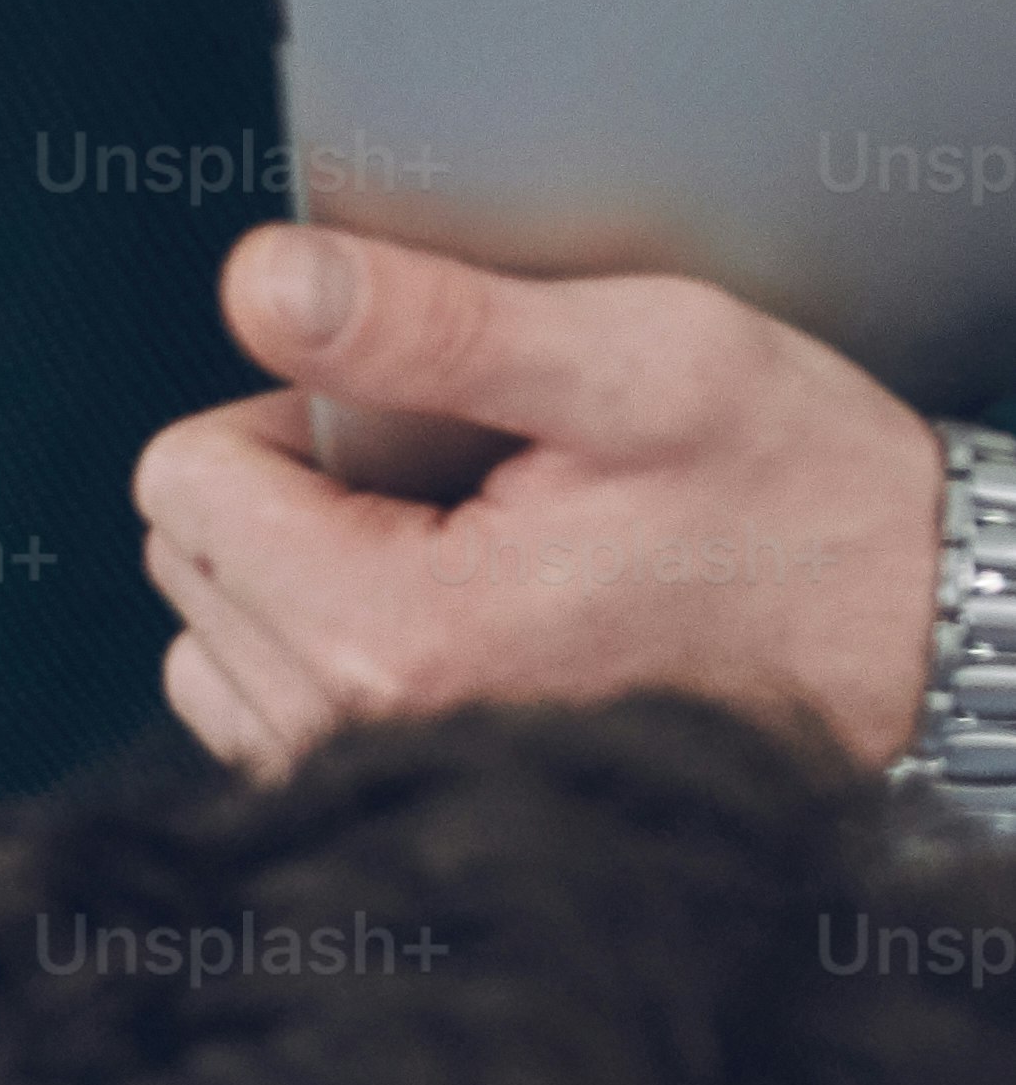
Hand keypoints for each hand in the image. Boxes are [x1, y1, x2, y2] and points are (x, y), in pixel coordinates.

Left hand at [134, 226, 938, 771]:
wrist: (902, 641)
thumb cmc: (797, 503)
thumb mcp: (640, 365)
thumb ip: (428, 324)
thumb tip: (260, 281)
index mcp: (390, 633)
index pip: (181, 479)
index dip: (294, 411)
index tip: (423, 421)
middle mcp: (343, 734)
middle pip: (186, 551)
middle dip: (302, 488)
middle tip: (472, 481)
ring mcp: (350, 783)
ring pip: (207, 628)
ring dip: (305, 564)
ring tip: (472, 545)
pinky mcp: (373, 803)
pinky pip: (257, 695)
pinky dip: (325, 636)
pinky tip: (456, 608)